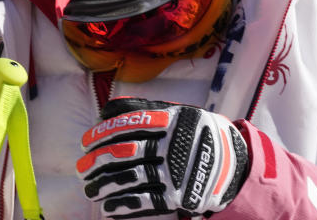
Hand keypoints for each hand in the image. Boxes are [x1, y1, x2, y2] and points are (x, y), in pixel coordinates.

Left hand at [76, 97, 248, 217]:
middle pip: (122, 153)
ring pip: (128, 179)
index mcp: (170, 121)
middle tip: (82, 169)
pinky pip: (142, 202)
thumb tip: (109, 109)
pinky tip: (108, 207)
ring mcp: (173, 172)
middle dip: (96, 162)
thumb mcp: (180, 113)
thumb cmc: (197, 134)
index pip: (126, 125)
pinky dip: (121, 205)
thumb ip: (148, 110)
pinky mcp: (177, 196)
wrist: (234, 164)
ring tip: (90, 189)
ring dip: (103, 186)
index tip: (86, 142)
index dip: (101, 134)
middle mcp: (170, 145)